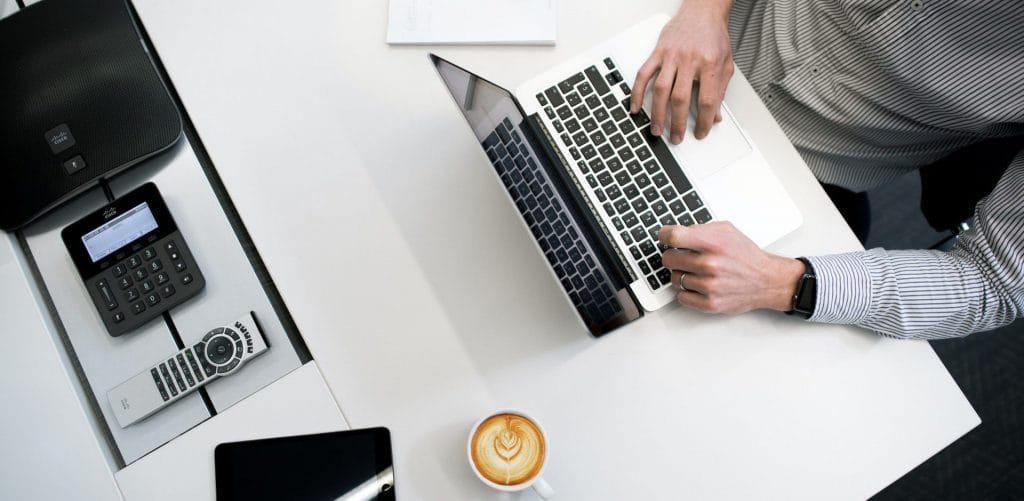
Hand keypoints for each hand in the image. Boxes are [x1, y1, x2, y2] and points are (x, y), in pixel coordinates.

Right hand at [631, 0, 733, 143]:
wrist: (702, 12)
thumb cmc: (713, 37)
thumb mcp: (725, 63)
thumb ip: (720, 90)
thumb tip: (715, 116)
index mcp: (710, 64)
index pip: (706, 100)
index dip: (704, 121)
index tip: (701, 132)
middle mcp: (689, 60)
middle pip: (681, 99)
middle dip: (677, 123)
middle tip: (676, 138)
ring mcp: (671, 56)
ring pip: (661, 90)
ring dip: (657, 113)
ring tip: (657, 129)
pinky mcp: (658, 52)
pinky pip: (644, 74)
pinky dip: (638, 92)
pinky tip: (636, 107)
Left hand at [658, 222, 804, 313]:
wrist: (766, 280)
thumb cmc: (746, 256)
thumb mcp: (726, 231)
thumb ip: (700, 229)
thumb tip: (675, 233)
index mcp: (713, 243)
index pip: (673, 237)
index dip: (664, 235)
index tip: (664, 237)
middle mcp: (710, 265)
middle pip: (668, 259)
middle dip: (673, 256)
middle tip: (683, 256)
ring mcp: (709, 286)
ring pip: (674, 278)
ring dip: (682, 274)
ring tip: (697, 271)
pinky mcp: (709, 303)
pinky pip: (681, 297)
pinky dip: (687, 291)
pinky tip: (698, 285)